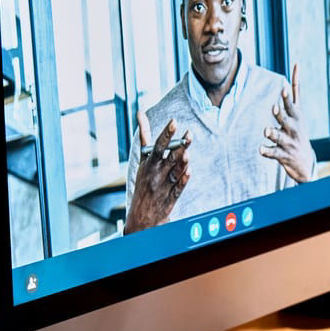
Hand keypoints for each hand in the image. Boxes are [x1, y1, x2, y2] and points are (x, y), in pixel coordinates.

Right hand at [125, 112, 190, 234]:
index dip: (166, 134)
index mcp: (148, 163)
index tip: (174, 122)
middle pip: (169, 157)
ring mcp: (164, 185)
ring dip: (181, 162)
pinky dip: (183, 179)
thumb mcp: (142, 160)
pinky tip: (189, 171)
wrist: (140, 216)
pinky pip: (179, 187)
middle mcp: (156, 173)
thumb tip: (140, 113)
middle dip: (179, 146)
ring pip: (175, 172)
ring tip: (187, 152)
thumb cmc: (144, 181)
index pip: (158, 146)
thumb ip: (145, 137)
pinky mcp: (171, 197)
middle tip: (188, 134)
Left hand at [260, 63, 316, 182]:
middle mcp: (293, 128)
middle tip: (274, 107)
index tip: (283, 89)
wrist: (305, 162)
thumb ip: (294, 90)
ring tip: (266, 130)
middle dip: (280, 114)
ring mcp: (288, 142)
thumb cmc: (297, 130)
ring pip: (279, 136)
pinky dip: (267, 151)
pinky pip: (273, 153)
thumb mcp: (298, 111)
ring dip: (272, 133)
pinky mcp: (283, 155)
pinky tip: (261, 149)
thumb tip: (297, 63)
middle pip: (286, 119)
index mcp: (296, 117)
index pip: (292, 105)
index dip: (287, 98)